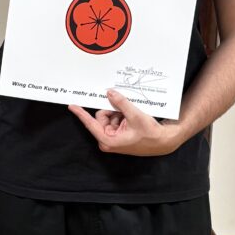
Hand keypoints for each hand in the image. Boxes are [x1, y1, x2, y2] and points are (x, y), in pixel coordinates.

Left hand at [68, 89, 185, 156]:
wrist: (162, 141)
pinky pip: (115, 119)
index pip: (91, 123)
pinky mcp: (118, 134)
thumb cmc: (150, 134)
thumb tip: (109, 93)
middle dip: (111, 110)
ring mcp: (112, 137)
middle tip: (125, 110)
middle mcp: (108, 140)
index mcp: (108, 139)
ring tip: (131, 116)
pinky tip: (132, 118)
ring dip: (119, 113)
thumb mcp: (135, 115)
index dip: (81, 113)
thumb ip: (120, 103)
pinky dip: (122, 115)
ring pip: (108, 116)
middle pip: (101, 117)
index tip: (71, 106)